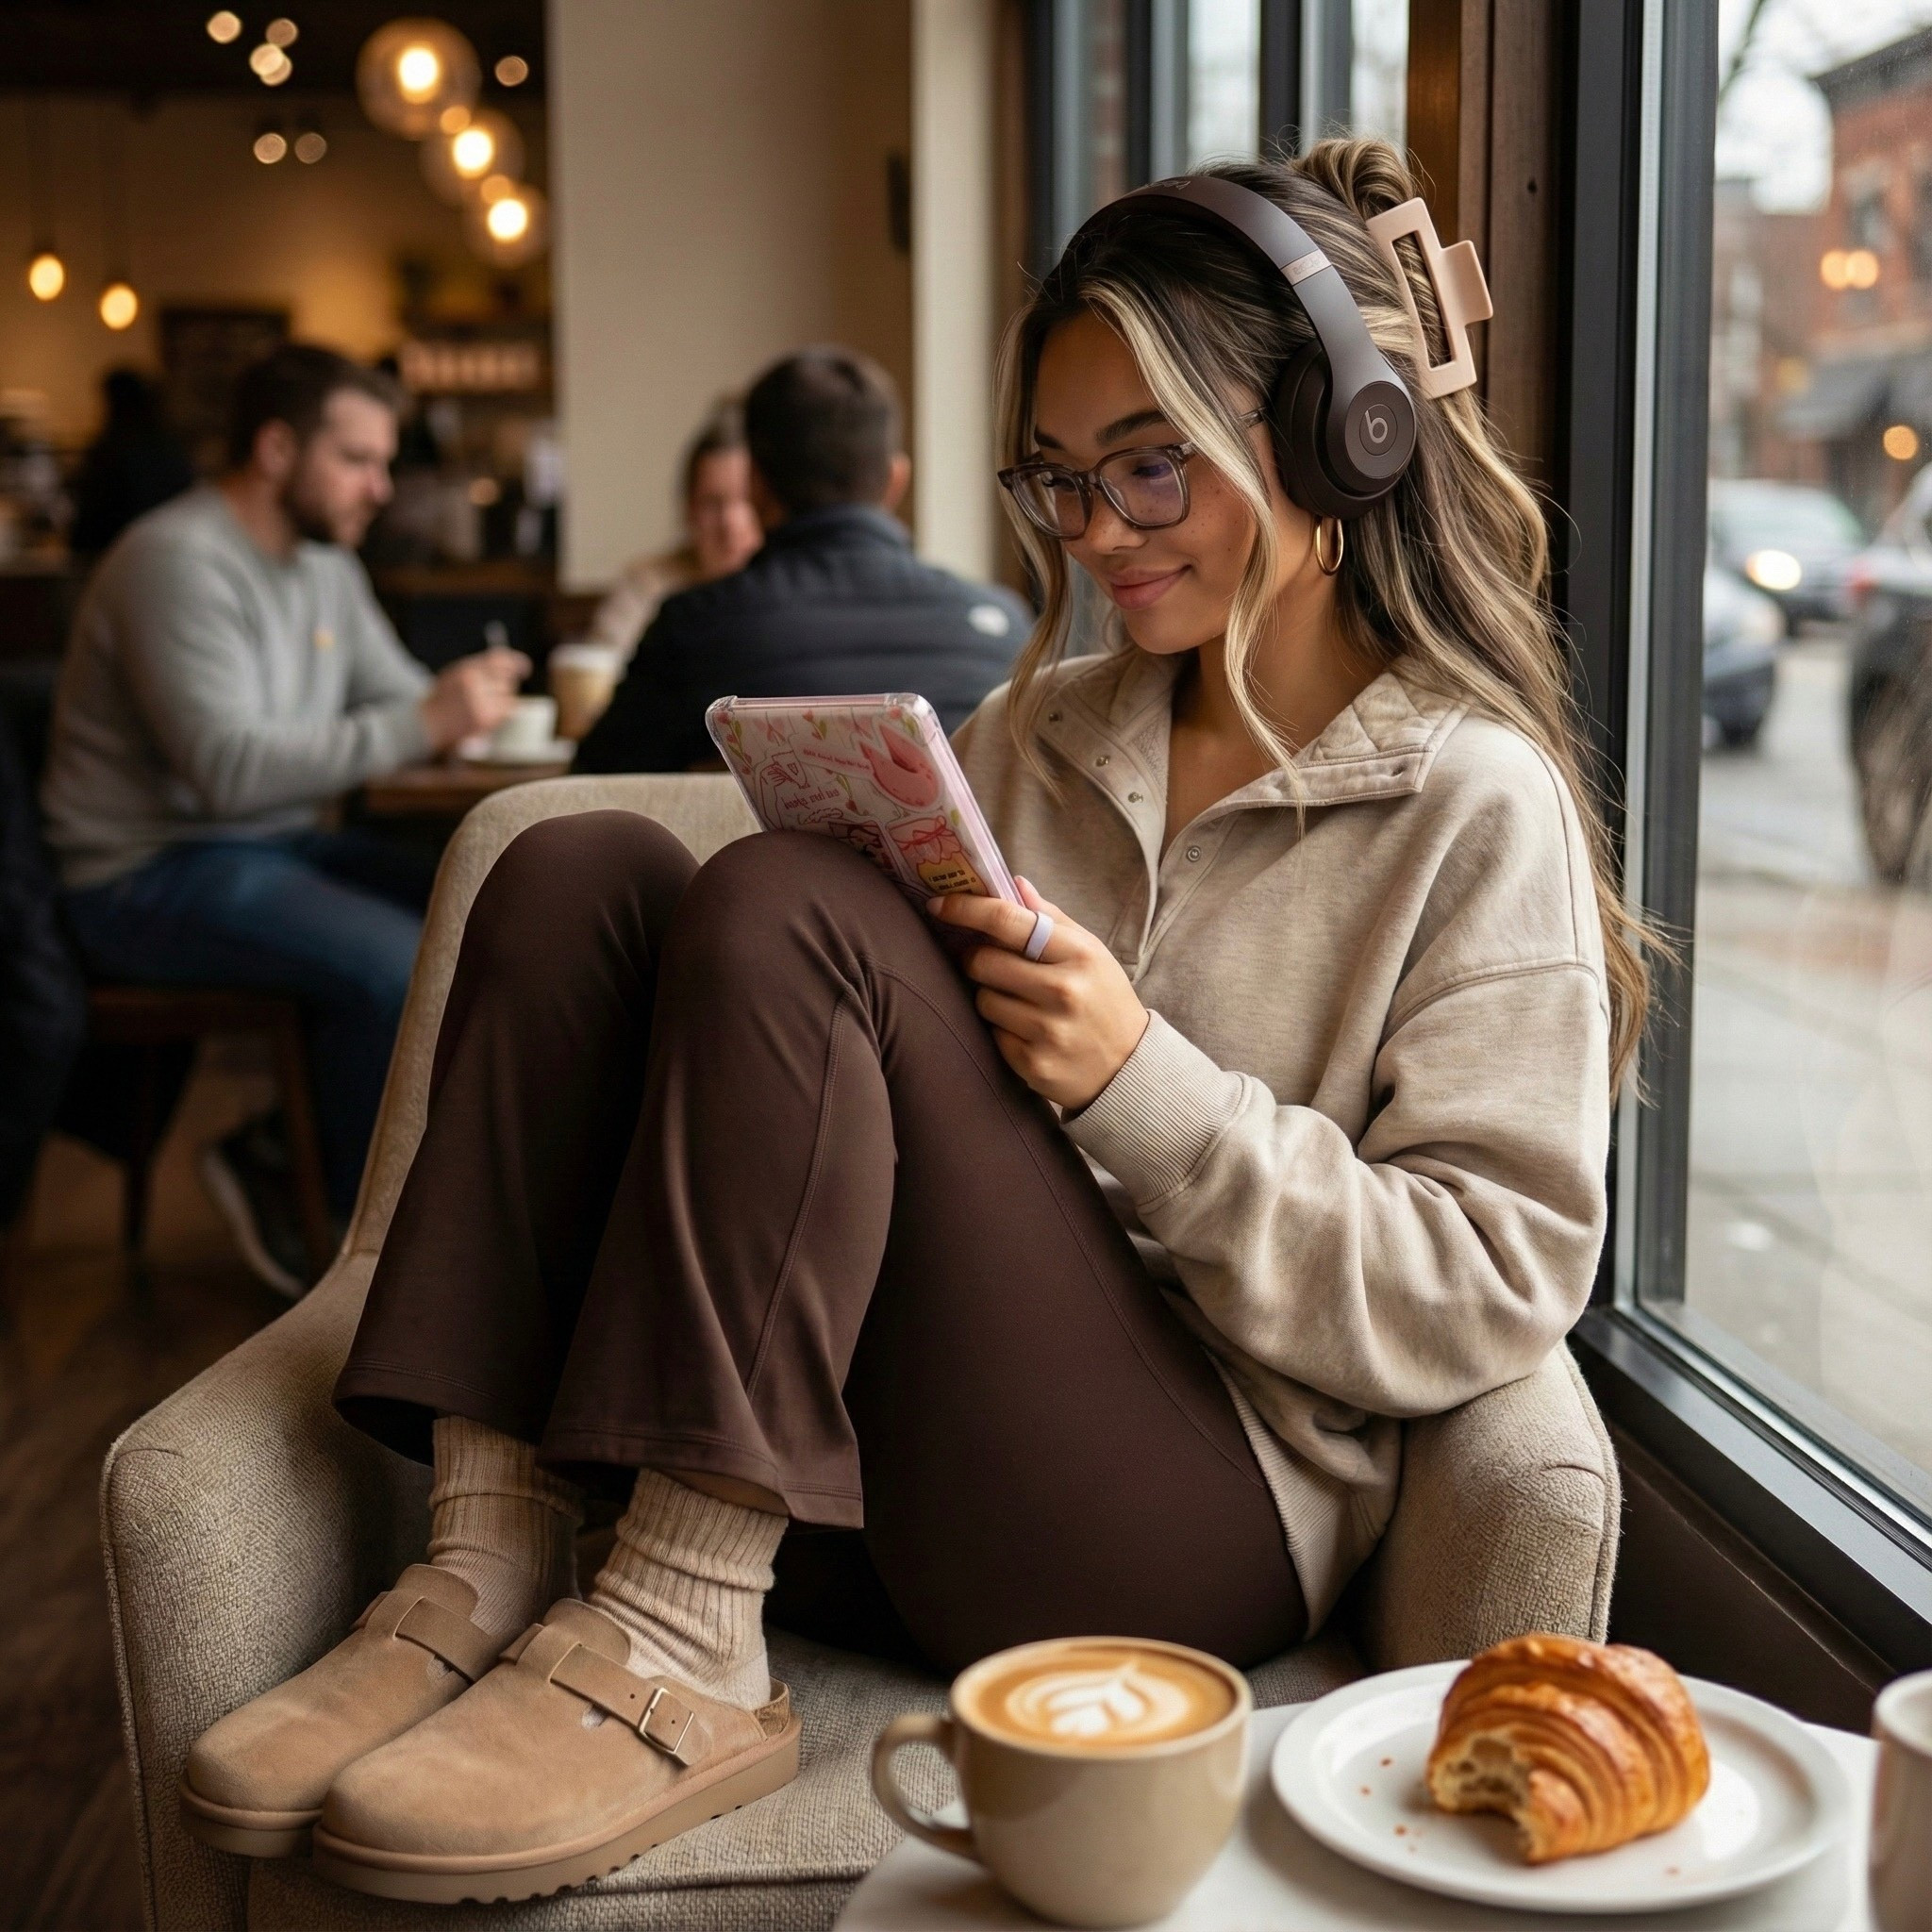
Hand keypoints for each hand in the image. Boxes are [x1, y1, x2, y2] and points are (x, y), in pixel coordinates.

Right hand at [418, 646, 531, 751]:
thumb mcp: (457, 674)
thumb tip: (512, 662)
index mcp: (467, 669)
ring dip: (503, 697)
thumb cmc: (445, 697)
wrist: (429, 723)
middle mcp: (475, 683)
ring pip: (509, 694)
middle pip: (507, 678)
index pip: (500, 660)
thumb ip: (481, 666)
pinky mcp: (485, 719)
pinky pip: (506, 710)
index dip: (516, 662)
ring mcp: (481, 701)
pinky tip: (486, 712)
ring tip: (483, 703)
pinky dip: (501, 711)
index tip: (524, 668)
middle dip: (505, 683)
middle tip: (492, 691)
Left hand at [929, 877, 1148, 1110]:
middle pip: (983, 962)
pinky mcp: (1032, 1063)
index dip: (966, 909)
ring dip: (989, 995)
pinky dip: (1000, 1028)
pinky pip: (992, 1033)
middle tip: (985, 962)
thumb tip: (1013, 882)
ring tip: (1016, 1001)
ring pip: (982, 999)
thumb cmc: (1103, 999)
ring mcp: (1047, 1030)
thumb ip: (1051, 918)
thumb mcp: (1090, 952)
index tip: (939, 905)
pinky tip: (1025, 1029)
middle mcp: (1063, 990)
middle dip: (975, 958)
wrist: (1128, 1067)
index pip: (1009, 921)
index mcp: (1078, 953)